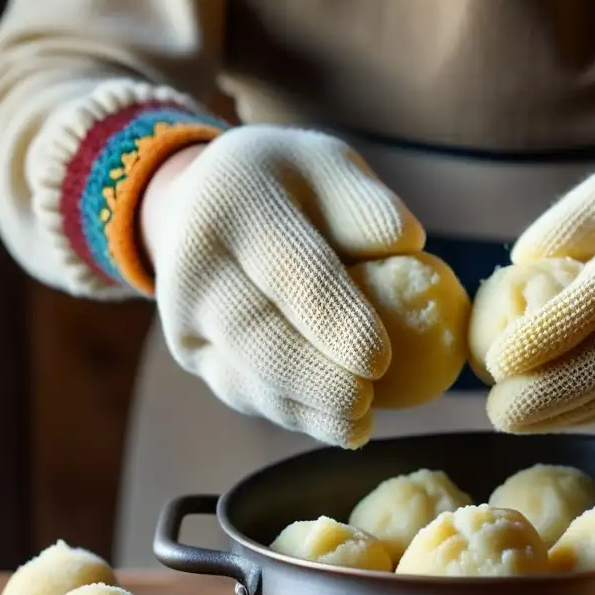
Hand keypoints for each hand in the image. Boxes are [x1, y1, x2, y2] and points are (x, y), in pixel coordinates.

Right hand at [142, 125, 424, 446]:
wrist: (207, 199)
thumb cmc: (296, 186)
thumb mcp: (333, 168)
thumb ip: (369, 205)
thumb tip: (410, 247)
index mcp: (236, 203)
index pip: (294, 272)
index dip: (337, 321)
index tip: (380, 360)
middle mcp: (195, 262)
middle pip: (258, 336)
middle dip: (315, 379)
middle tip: (364, 404)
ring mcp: (183, 314)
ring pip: (246, 376)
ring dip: (304, 410)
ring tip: (358, 427)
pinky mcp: (192, 352)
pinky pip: (243, 391)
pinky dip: (291, 413)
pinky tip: (334, 426)